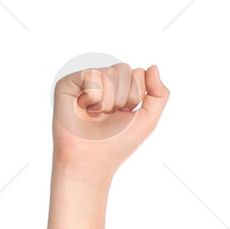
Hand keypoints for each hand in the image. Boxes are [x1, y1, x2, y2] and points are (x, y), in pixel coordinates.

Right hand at [52, 62, 168, 173]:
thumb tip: (153, 67)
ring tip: (97, 115)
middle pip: (125, 69)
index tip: (125, 114)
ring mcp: (87, 81)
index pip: (139, 73)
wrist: (91, 160)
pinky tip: (85, 109)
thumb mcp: (148, 120)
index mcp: (122, 89)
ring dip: (108, 100)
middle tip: (110, 116)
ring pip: (110, 72)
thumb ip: (160, 94)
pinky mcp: (69, 82)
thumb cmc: (117, 144)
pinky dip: (93, 97)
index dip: (136, 96)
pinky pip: (91, 75)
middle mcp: (105, 83)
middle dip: (123, 98)